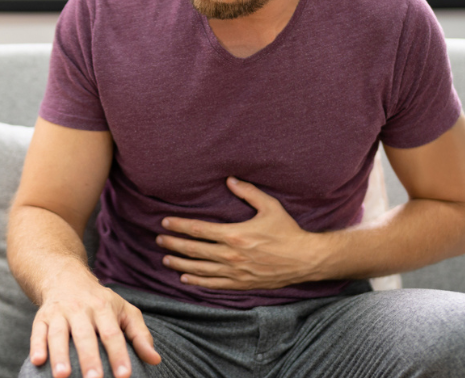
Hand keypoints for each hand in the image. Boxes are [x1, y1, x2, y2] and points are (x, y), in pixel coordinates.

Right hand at [30, 271, 161, 377]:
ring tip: (62, 376)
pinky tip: (37, 361)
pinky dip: (36, 345)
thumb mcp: (124, 311)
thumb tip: (156, 360)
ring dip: (59, 355)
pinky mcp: (42, 316)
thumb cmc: (100, 300)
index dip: (118, 355)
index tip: (124, 376)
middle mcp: (81, 309)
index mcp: (104, 308)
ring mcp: (60, 312)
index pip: (112, 333)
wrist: (65, 276)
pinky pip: (37, 331)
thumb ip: (140, 335)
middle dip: (89, 358)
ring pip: (58, 333)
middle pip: (85, 335)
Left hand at [157, 176, 327, 289]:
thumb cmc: (288, 231)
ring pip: (200, 269)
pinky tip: (186, 279)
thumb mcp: (270, 206)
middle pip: (194, 250)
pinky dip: (197, 281)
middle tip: (159, 240)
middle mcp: (231, 255)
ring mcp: (235, 271)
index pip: (198, 230)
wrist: (305, 259)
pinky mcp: (241, 283)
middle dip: (174, 244)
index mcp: (234, 234)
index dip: (180, 226)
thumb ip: (248, 192)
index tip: (165, 222)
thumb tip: (230, 179)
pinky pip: (214, 284)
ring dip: (180, 264)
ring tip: (166, 260)